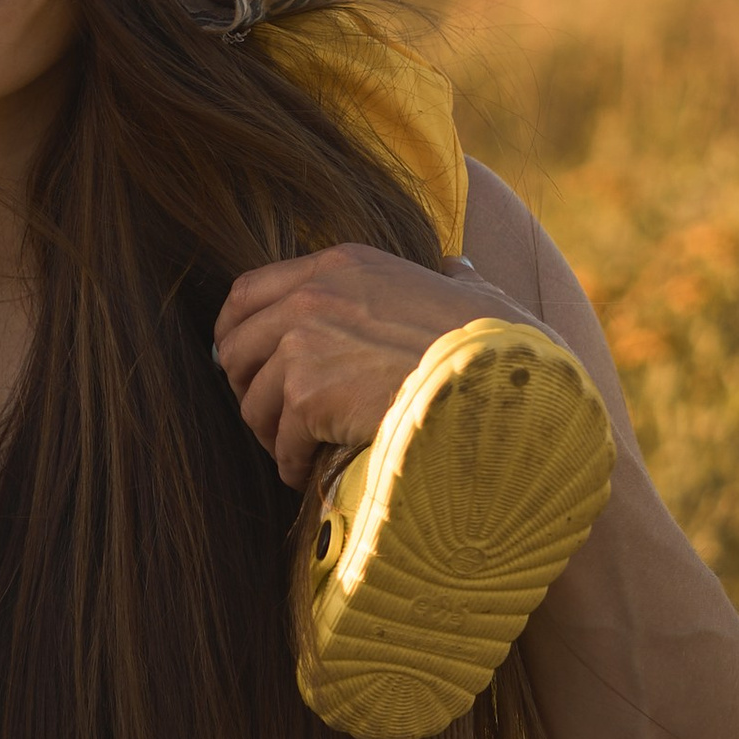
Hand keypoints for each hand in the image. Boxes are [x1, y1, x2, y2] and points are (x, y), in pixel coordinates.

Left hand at [211, 245, 521, 483]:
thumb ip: (451, 277)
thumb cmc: (498, 341)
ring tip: (292, 450)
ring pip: (252, 400)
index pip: (248, 292)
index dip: (235, 331)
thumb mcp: (468, 289)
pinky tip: (307, 474)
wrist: (503, 381)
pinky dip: (291, 464)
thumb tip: (458, 267)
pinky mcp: (310, 397)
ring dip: (269, 431)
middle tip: (269, 414)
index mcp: (341, 264)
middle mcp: (312, 297)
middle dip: (245, 386)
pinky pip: (282, 442)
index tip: (241, 360)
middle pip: (234, 347)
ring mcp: (305, 345)